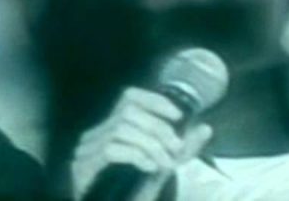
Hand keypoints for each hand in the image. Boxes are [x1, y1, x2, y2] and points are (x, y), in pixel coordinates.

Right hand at [71, 87, 212, 199]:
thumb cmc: (134, 196)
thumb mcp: (163, 168)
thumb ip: (181, 150)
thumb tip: (205, 128)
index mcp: (112, 131)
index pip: (129, 97)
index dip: (154, 101)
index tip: (177, 115)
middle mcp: (95, 136)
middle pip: (128, 112)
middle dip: (158, 127)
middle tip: (176, 148)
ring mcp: (86, 152)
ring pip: (121, 128)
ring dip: (151, 144)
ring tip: (166, 163)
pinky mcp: (83, 168)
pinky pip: (111, 150)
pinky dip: (136, 155)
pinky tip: (149, 168)